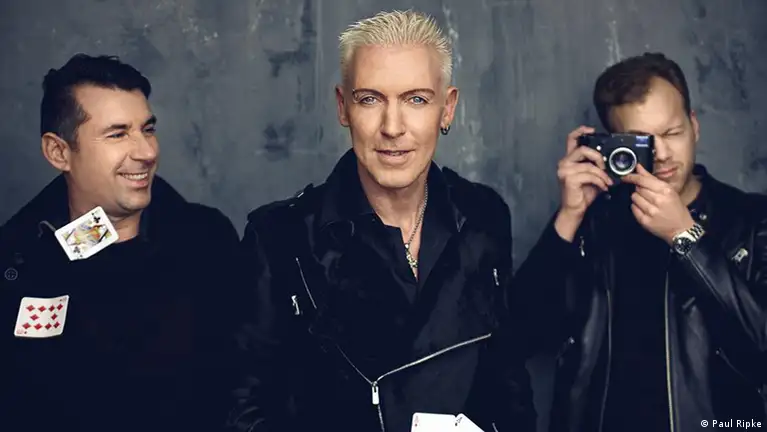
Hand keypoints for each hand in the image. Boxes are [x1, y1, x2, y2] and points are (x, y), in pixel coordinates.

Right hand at [554, 126, 613, 240]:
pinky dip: (600, 181)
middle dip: (598, 157)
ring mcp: (564, 171)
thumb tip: (609, 159)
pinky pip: (590, 175)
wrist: (575, 209)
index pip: (571, 139)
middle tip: (605, 168)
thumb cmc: (583, 193)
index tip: (591, 130)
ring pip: (589, 165)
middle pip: (583, 150)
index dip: (580, 131)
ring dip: (602, 174)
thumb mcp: (591, 176)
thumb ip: (595, 165)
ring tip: (607, 182)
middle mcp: (564, 163)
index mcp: (569, 160)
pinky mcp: (568, 179)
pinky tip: (603, 188)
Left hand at [622, 164, 694, 243]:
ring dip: (637, 198)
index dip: (632, 177)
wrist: (681, 229)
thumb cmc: (676, 208)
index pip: (643, 180)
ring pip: (634, 198)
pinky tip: (644, 208)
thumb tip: (638, 167)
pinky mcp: (645, 221)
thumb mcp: (668, 190)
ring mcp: (651, 211)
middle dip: (638, 189)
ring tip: (646, 201)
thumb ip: (651, 178)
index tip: (626, 176)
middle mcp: (658, 200)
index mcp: (665, 190)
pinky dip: (636, 207)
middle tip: (646, 193)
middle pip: (638, 189)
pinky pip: (633, 209)